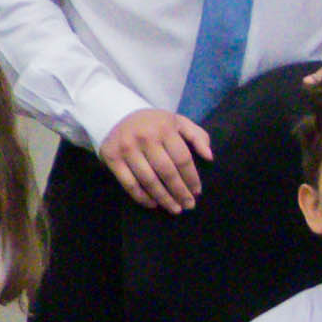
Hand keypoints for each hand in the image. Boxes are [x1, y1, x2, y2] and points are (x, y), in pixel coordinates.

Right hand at [99, 108, 213, 212]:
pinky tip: (153, 204)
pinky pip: (129, 184)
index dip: (191, 178)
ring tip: (174, 208)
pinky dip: (142, 197)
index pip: (182, 159)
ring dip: (163, 198)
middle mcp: (145, 138)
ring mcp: (127, 148)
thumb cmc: (153, 123)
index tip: (197, 192)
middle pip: (167, 172)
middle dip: (179, 192)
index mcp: (165, 128)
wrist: (117, 114)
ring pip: (149, 181)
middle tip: (188, 206)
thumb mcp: (178, 122)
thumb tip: (209, 157)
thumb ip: (197, 136)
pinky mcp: (112, 158)